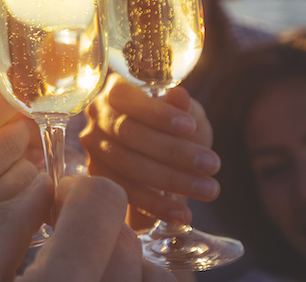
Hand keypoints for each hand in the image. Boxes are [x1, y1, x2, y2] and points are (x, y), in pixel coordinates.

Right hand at [0, 88, 37, 281]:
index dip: (1, 101)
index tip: (11, 94)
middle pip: (8, 139)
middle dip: (16, 128)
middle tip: (16, 125)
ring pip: (24, 169)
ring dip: (23, 159)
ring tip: (13, 158)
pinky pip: (24, 202)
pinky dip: (27, 189)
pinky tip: (16, 185)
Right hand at [0, 175, 174, 281]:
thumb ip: (4, 226)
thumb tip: (38, 186)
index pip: (101, 201)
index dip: (74, 190)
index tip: (51, 204)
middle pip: (124, 234)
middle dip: (91, 226)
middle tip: (57, 238)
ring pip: (149, 271)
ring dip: (118, 259)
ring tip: (77, 271)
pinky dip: (131, 280)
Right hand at [80, 74, 218, 226]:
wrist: (168, 158)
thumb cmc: (177, 128)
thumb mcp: (186, 114)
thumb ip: (182, 106)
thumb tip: (179, 95)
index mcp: (115, 90)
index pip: (126, 97)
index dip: (156, 113)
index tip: (189, 126)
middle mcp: (96, 116)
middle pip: (128, 133)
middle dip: (172, 151)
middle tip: (211, 164)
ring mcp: (93, 148)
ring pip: (127, 165)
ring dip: (171, 180)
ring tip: (208, 190)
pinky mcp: (98, 177)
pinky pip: (125, 193)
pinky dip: (156, 206)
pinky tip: (182, 214)